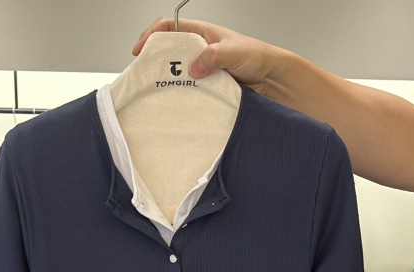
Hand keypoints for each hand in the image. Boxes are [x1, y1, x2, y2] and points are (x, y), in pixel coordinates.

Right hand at [133, 17, 287, 96]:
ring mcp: (202, 71)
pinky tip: (179, 103)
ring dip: (168, 82)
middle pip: (168, 52)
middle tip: (145, 76)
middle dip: (155, 62)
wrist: (273, 80)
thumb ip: (213, 56)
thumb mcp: (235, 51)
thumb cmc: (258, 57)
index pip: (170, 27)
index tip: (140, 50)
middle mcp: (199, 51)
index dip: (152, 36)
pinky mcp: (207, 89)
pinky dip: (182, 96)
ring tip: (159, 91)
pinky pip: (189, 91)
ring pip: (177, 74)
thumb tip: (193, 66)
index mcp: (202, 34)